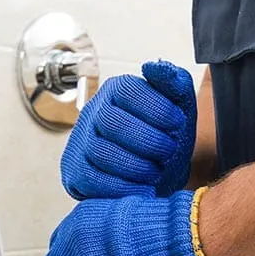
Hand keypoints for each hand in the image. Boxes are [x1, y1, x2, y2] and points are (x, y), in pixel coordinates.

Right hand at [60, 60, 196, 199]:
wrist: (153, 177)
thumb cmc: (163, 139)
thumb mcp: (178, 108)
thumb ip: (174, 83)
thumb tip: (154, 67)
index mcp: (116, 91)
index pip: (128, 90)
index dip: (156, 107)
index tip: (178, 123)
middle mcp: (93, 112)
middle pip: (113, 122)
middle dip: (148, 140)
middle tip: (169, 151)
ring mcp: (81, 143)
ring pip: (102, 152)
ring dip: (137, 166)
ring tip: (156, 171)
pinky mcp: (76, 172)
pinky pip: (94, 180)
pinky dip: (124, 186)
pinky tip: (144, 187)